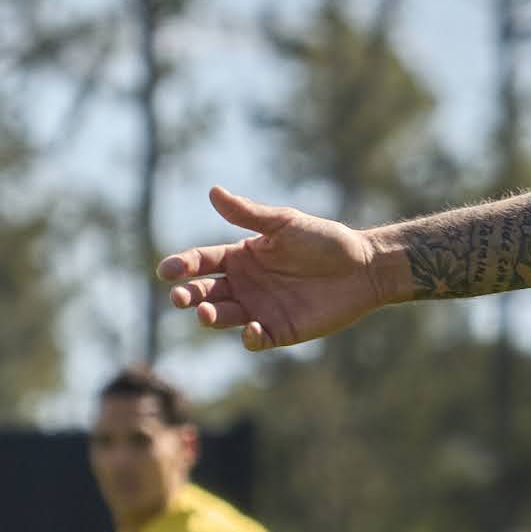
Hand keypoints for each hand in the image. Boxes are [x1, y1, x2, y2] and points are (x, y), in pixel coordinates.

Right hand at [160, 187, 399, 351]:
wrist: (363, 268)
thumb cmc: (324, 240)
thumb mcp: (284, 223)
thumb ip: (248, 214)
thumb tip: (213, 192)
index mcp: (241, 256)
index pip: (202, 261)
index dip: (183, 265)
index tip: (167, 271)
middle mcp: (244, 285)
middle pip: (205, 292)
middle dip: (188, 295)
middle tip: (179, 296)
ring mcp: (259, 309)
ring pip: (223, 317)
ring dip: (210, 317)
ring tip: (204, 312)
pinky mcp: (279, 331)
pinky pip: (256, 339)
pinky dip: (249, 337)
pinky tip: (252, 329)